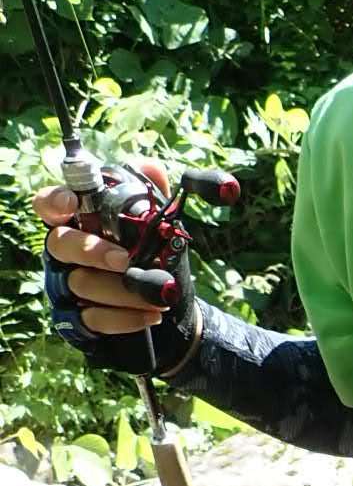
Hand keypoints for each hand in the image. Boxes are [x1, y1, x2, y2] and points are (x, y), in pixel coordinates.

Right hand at [34, 162, 198, 374]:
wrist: (170, 306)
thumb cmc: (154, 257)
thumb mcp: (160, 225)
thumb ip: (153, 195)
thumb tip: (151, 165)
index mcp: (78, 223)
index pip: (49, 205)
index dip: (54, 202)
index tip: (72, 203)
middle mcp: (64, 254)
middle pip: (59, 245)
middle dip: (92, 251)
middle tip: (124, 260)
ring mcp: (65, 287)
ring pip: (81, 284)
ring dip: (123, 290)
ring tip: (157, 294)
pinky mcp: (76, 320)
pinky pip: (92, 318)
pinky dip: (124, 318)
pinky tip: (150, 315)